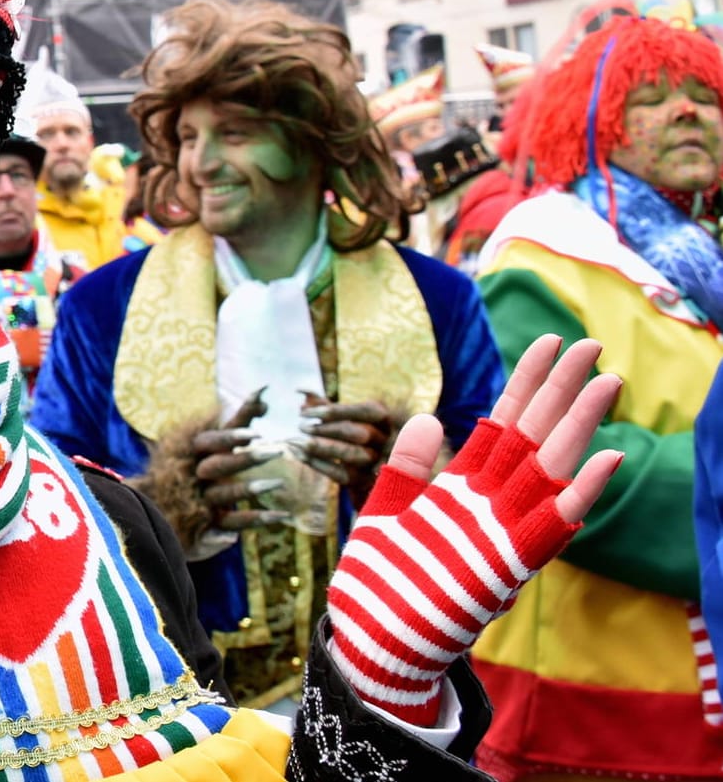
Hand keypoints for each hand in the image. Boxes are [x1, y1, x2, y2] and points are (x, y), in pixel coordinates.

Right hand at [193, 388, 291, 531]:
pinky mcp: (206, 526)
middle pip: (217, 466)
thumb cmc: (194, 464)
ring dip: (248, 490)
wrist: (152, 508)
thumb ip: (238, 418)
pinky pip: (230, 523)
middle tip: (276, 452)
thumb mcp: (213, 439)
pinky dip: (252, 520)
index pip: (209, 441)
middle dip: (244, 459)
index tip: (254, 433)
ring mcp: (200, 501)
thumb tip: (263, 391)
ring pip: (223, 494)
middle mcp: (194, 475)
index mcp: (192, 453)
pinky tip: (278, 517)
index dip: (229, 437)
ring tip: (278, 484)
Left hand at [294, 395, 392, 487]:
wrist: (368, 467)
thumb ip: (323, 403)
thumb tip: (299, 391)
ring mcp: (378, 462)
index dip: (334, 411)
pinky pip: (342, 474)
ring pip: (352, 455)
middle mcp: (386, 440)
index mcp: (383, 418)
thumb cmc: (351, 432)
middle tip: (301, 427)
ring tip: (296, 443)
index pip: (363, 411)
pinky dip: (318, 464)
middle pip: (358, 433)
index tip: (304, 413)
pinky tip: (300, 455)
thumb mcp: (342, 416)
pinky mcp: (365, 481)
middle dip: (327, 429)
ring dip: (321, 448)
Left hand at [326, 335, 622, 724]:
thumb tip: (428, 417)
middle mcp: (490, 505)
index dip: (524, 383)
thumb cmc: (382, 581)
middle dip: (562, 390)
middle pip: (534, 435)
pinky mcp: (505, 566)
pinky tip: (607, 458)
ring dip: (580, 427)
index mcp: (462, 488)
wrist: (373, 640)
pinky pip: (551, 526)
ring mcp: (501, 533)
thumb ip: (407, 466)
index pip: (501, 422)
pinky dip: (579, 493)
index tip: (546, 341)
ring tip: (607, 382)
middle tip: (592, 344)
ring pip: (551, 469)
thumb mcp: (385, 510)